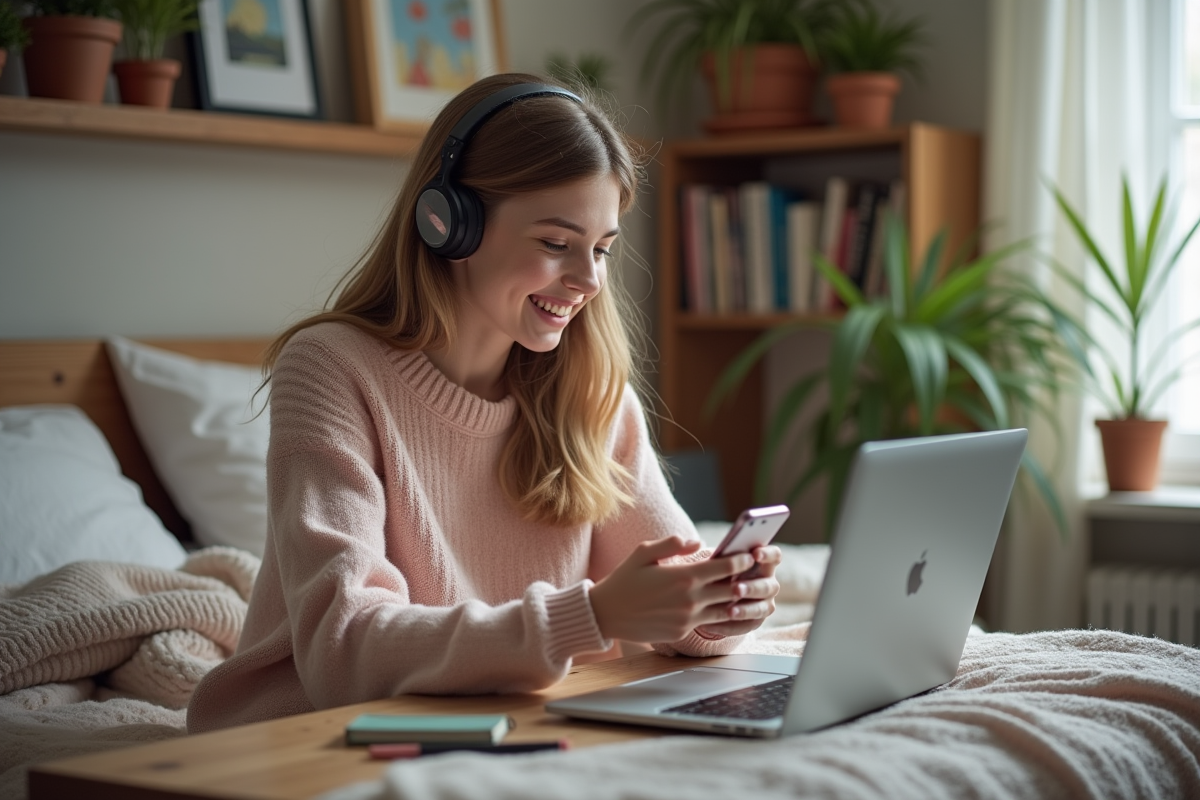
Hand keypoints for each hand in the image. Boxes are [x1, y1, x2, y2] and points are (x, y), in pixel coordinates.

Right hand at [588, 536, 756, 643]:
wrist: (606, 614)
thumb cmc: (624, 580)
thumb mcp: (644, 552)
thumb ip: (672, 544)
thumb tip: (696, 542)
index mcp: (684, 577)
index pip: (725, 567)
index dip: (741, 560)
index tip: (748, 555)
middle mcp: (690, 600)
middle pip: (732, 590)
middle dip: (745, 580)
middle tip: (753, 573)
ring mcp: (687, 619)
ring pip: (725, 611)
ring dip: (735, 601)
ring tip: (741, 591)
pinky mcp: (682, 633)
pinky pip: (707, 623)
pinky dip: (716, 614)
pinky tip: (719, 606)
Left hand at [695, 545, 782, 638]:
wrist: (706, 594)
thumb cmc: (714, 571)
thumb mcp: (714, 561)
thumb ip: (712, 554)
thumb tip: (696, 543)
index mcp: (762, 563)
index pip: (774, 556)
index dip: (768, 554)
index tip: (754, 554)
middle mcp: (767, 583)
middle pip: (770, 586)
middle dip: (753, 587)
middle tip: (736, 589)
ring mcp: (764, 603)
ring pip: (763, 608)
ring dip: (746, 610)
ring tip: (729, 611)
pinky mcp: (754, 621)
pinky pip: (747, 625)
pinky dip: (731, 625)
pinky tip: (712, 623)